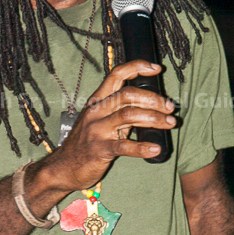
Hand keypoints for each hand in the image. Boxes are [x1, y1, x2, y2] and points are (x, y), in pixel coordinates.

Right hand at [46, 59, 175, 190]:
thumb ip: (120, 111)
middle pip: (127, 94)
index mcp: (97, 100)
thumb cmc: (86, 143)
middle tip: (170, 108)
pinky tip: (156, 148)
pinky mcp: (99, 149)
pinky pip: (124, 146)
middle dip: (153, 99)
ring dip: (154, 118)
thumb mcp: (99, 120)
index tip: (156, 68)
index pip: (116, 74)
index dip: (137, 67)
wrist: (63, 167)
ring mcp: (97, 130)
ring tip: (170, 123)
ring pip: (129, 115)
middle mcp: (96, 111)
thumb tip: (151, 106)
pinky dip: (142, 147)